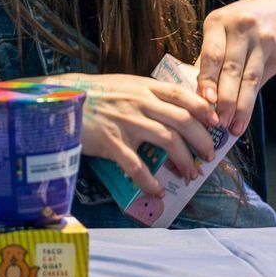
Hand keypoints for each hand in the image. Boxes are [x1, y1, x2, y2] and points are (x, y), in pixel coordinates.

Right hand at [51, 72, 219, 195]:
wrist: (60, 101)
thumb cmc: (91, 95)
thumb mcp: (122, 84)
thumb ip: (145, 93)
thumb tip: (171, 107)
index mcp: (142, 86)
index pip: (181, 95)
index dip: (203, 108)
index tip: (215, 123)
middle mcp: (138, 102)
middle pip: (181, 119)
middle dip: (200, 139)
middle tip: (208, 156)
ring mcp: (125, 122)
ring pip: (166, 140)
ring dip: (183, 159)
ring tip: (190, 173)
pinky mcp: (110, 142)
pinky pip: (136, 165)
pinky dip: (149, 181)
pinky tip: (156, 191)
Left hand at [196, 0, 275, 136]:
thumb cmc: (246, 24)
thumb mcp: (225, 30)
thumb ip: (212, 57)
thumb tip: (193, 90)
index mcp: (218, 22)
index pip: (212, 54)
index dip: (208, 79)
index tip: (204, 101)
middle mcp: (241, 27)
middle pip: (231, 68)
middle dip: (225, 99)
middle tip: (218, 122)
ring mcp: (263, 38)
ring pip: (249, 78)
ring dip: (241, 106)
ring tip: (234, 127)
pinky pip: (263, 79)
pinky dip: (253, 100)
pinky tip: (246, 115)